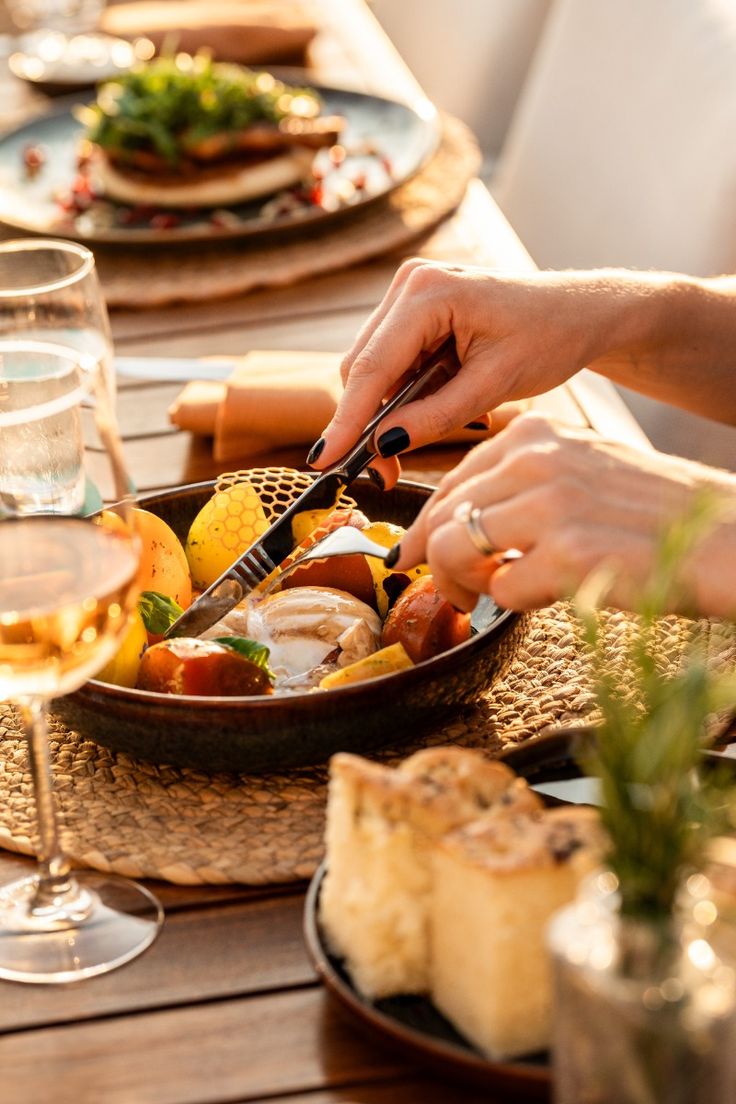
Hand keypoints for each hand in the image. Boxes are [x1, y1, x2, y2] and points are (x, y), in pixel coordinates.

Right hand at [308, 262, 625, 485]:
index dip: (346, 420)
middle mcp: (411, 284)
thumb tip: (381, 445)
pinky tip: (425, 413)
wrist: (579, 312)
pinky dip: (399, 396)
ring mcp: (409, 293)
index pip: (372, 367)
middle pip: (362, 368)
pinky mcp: (414, 310)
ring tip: (408, 448)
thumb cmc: (549, 338)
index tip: (324, 461)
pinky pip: (390, 363)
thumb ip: (435, 416)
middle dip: (366, 423)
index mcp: (431, 292)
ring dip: (383, 411)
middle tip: (382, 473)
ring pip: (372, 368)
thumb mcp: (494, 386)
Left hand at [390, 413, 735, 617]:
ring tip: (477, 598)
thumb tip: (462, 519)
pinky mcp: (566, 555)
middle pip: (442, 512)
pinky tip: (534, 598)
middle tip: (449, 588)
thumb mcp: (584, 467)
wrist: (723, 538)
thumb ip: (524, 482)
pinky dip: (507, 603)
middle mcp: (537, 460)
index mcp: (537, 432)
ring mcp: (550, 506)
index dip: (429, 522)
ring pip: (450, 546)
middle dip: (432, 557)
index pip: (454, 477)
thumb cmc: (655, 512)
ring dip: (456, 583)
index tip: (418, 550)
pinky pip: (498, 589)